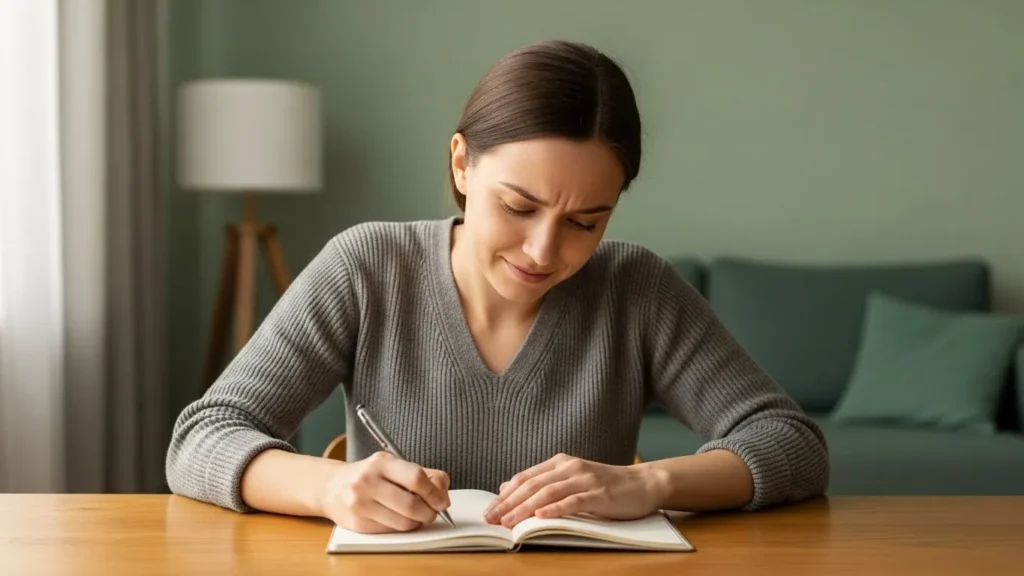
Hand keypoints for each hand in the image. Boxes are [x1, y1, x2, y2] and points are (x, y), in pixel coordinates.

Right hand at [318, 451, 450, 533]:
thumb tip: (443, 494)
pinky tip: (398, 519)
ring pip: (403, 522)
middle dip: (429, 512)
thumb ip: (424, 474)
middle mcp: (368, 481)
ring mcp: (361, 503)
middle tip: (432, 513)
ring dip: (417, 522)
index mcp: (382, 462)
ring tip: (416, 516)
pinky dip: (401, 528)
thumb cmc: (369, 476)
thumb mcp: (393, 465)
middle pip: (411, 504)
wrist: (331, 487)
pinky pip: (390, 531)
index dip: (434, 493)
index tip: (442, 501)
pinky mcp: (357, 523)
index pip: (416, 478)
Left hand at [482, 453, 664, 527]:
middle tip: (491, 518)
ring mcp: (584, 479)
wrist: (643, 483)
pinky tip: (541, 516)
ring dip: (525, 508)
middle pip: (532, 485)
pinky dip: (555, 508)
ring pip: (548, 493)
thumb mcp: (571, 480)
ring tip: (509, 521)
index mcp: (560, 463)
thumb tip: (508, 488)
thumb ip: (543, 483)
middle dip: (509, 503)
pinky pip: (573, 501)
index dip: (505, 494)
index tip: (489, 509)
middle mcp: (570, 467)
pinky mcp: (598, 493)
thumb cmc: (606, 486)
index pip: (525, 478)